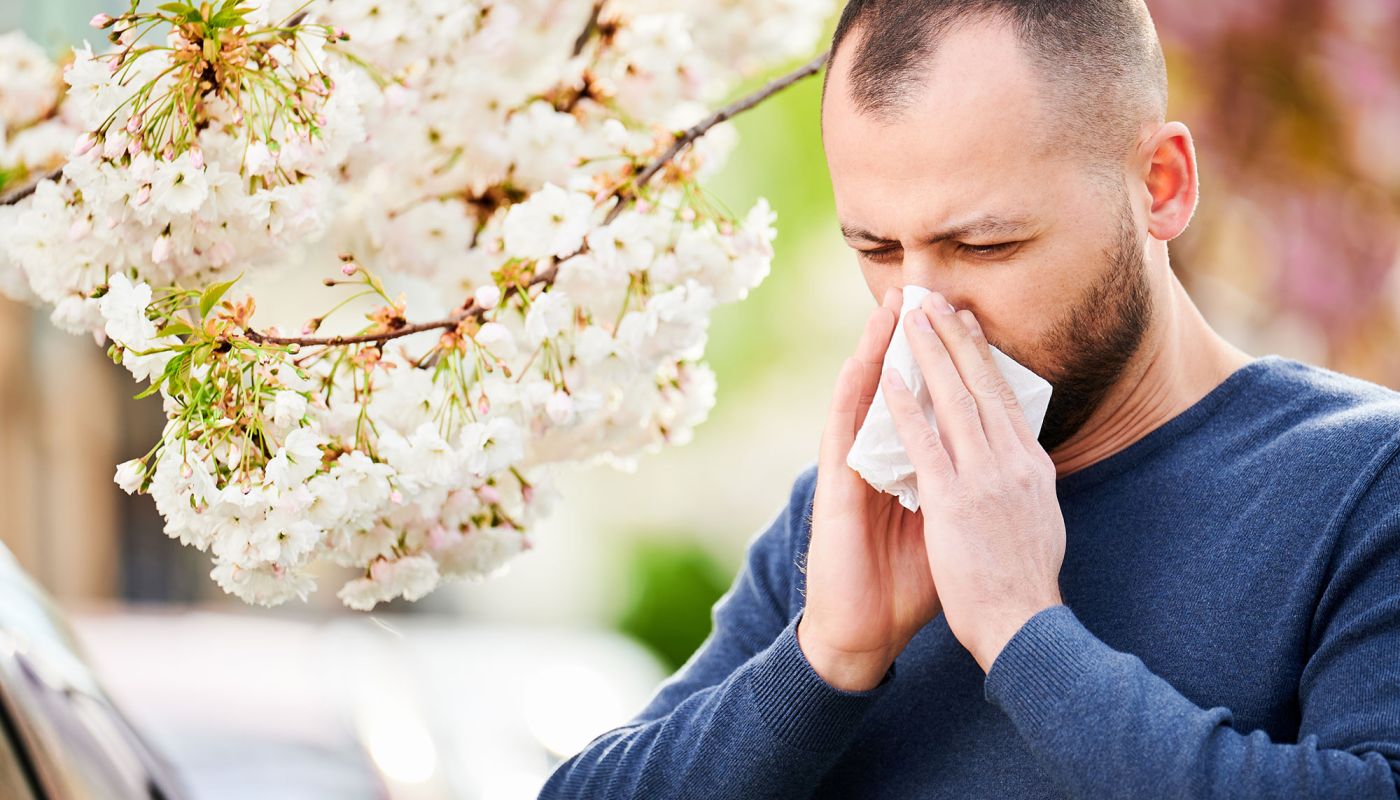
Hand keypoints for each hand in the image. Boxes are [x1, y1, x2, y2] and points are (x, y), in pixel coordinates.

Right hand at [797, 288, 941, 691]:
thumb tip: (1007, 472)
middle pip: (900, 387)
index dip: (950, 363)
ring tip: (891, 307)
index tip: (968, 321)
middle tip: (928, 291)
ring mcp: (855, 471)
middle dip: (916, 340)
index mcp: (914, 468)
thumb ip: (969, 494)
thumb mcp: (951, 529)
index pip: (933, 404)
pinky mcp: (836, 488)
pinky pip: (843, 434)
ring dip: (877, 350)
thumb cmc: (908, 586)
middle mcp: (882, 460)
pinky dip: (852, 397)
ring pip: (866, 398)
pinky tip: (860, 363)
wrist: (866, 633)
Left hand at [883, 291, 1065, 672]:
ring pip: (954, 401)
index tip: (966, 324)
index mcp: (1033, 467)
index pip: (1006, 397)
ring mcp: (984, 479)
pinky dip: (904, 408)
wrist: (1023, 627)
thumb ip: (1026, 486)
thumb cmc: (1025, 583)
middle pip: (982, 385)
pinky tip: (887, 380)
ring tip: (912, 318)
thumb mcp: (1038, 521)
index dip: (983, 358)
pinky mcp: (953, 501)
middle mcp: (1013, 463)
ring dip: (930, 356)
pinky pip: (923, 443)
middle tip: (936, 300)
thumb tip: (1028, 464)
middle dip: (956, 339)